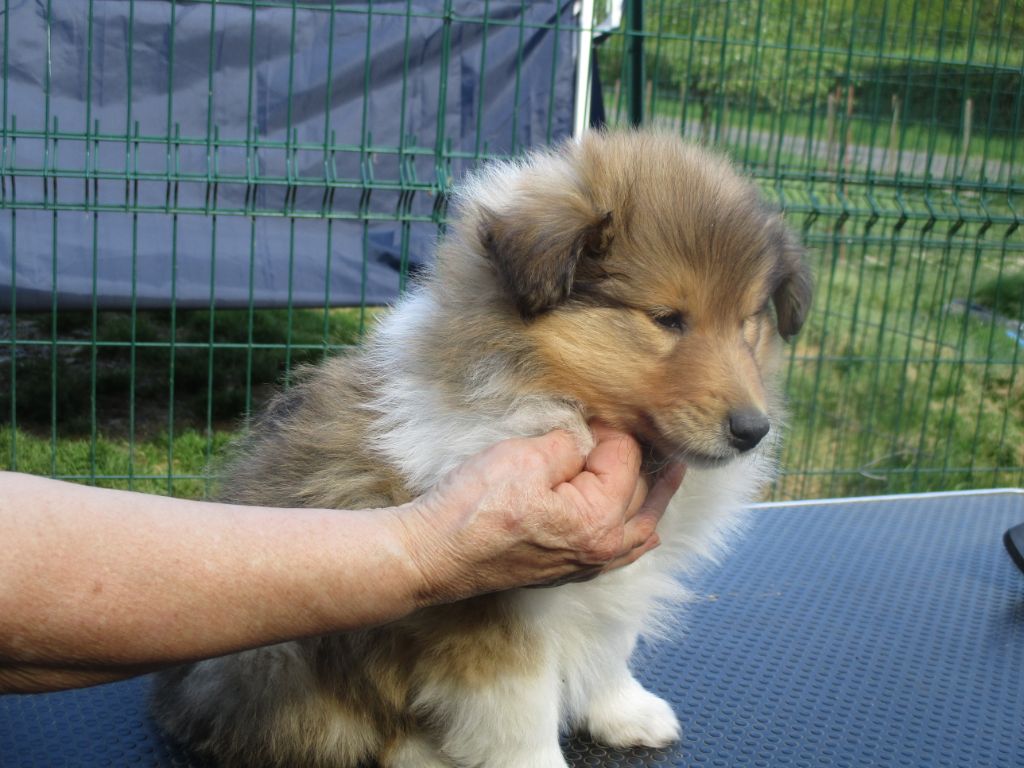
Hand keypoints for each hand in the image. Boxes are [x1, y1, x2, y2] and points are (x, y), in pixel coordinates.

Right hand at [392, 424, 685, 605]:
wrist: (433, 554)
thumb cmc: (474, 508)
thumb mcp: (525, 457)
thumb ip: (568, 445)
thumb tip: (585, 441)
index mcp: (597, 520)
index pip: (625, 460)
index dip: (611, 429)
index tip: (593, 415)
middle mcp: (600, 549)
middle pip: (639, 495)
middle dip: (643, 460)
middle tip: (652, 432)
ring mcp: (584, 566)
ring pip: (637, 530)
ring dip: (653, 500)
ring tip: (671, 476)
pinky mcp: (566, 571)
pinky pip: (618, 552)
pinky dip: (634, 532)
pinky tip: (638, 524)